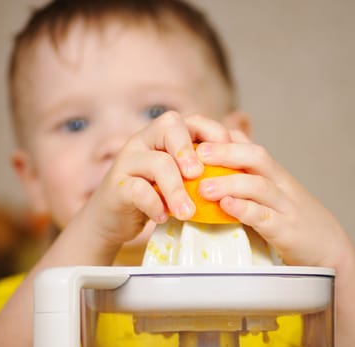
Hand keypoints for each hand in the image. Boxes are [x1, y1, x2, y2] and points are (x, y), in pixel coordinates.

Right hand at [82, 112, 232, 248]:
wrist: (113, 217)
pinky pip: (137, 190)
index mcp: (164, 134)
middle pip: (170, 127)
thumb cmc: (155, 194)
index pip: (192, 120)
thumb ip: (201, 168)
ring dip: (177, 190)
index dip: (213, 134)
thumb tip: (241, 166)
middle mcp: (144, 140)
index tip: (230, 159)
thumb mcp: (179, 178)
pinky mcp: (116, 185)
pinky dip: (154, 205)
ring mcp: (128, 160)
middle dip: (190, 151)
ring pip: (157, 163)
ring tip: (188, 213)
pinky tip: (163, 218)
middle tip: (200, 176)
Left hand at [195, 133, 350, 267]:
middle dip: (225, 152)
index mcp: (275, 174)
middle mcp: (281, 184)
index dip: (224, 139)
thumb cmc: (293, 220)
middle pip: (256, 157)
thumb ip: (249, 180)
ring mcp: (286, 206)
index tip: (197, 136)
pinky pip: (264, 216)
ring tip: (203, 188)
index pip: (250, 146)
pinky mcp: (287, 231)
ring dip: (229, 183)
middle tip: (198, 153)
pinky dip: (244, 210)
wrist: (330, 249)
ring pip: (259, 185)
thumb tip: (217, 169)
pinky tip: (226, 207)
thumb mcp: (274, 195)